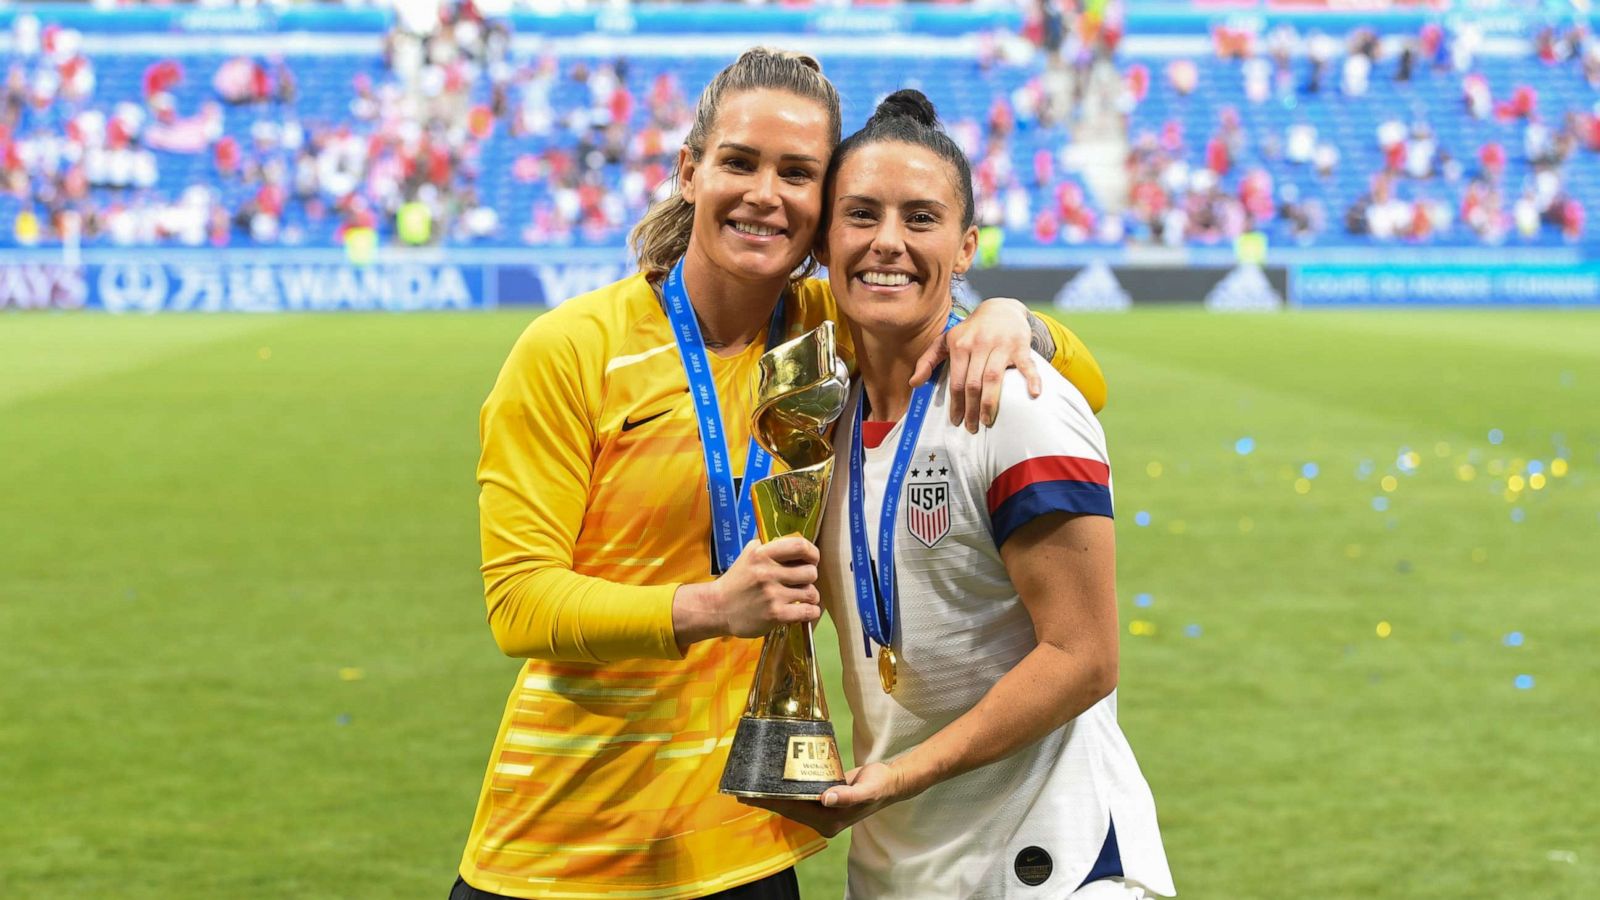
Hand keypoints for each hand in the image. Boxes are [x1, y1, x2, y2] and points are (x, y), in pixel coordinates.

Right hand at [711, 537, 821, 638]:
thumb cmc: (737, 581)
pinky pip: (807, 611)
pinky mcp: (775, 614)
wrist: (717, 607)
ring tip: (801, 598)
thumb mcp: (748, 555)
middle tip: (801, 582)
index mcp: (762, 553)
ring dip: (810, 596)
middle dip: (809, 578)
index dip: (813, 553)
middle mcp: (767, 572)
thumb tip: (794, 541)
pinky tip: (805, 610)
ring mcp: (772, 594)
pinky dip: (811, 611)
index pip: (800, 546)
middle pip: (810, 572)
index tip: (812, 560)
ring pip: (811, 593)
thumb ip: (769, 546)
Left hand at [738, 763, 902, 837]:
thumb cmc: (880, 786)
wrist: (890, 782)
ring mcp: (822, 811)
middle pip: (787, 807)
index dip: (770, 801)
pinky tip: (773, 780)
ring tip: (751, 783)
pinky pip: (799, 796)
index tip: (749, 795)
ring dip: (772, 794)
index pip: (793, 809)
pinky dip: (784, 788)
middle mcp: (823, 819)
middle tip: (741, 787)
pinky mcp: (822, 800)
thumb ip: (848, 795)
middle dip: (765, 798)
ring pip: (790, 802)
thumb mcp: (867, 790)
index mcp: (829, 821)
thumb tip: (826, 798)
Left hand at [910, 297, 1041, 432]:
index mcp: (960, 344)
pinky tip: (1033, 394)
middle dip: (971, 409)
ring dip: (990, 403)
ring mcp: (1001, 345)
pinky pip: (1027, 364)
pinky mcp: (1021, 345)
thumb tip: (914, 383)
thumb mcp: (946, 340)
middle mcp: (979, 344)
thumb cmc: (971, 331)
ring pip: (994, 378)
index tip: (956, 421)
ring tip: (987, 421)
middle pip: (974, 384)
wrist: (1001, 309)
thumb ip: (928, 360)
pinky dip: (1032, 379)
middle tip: (972, 428)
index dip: (956, 404)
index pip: (957, 381)